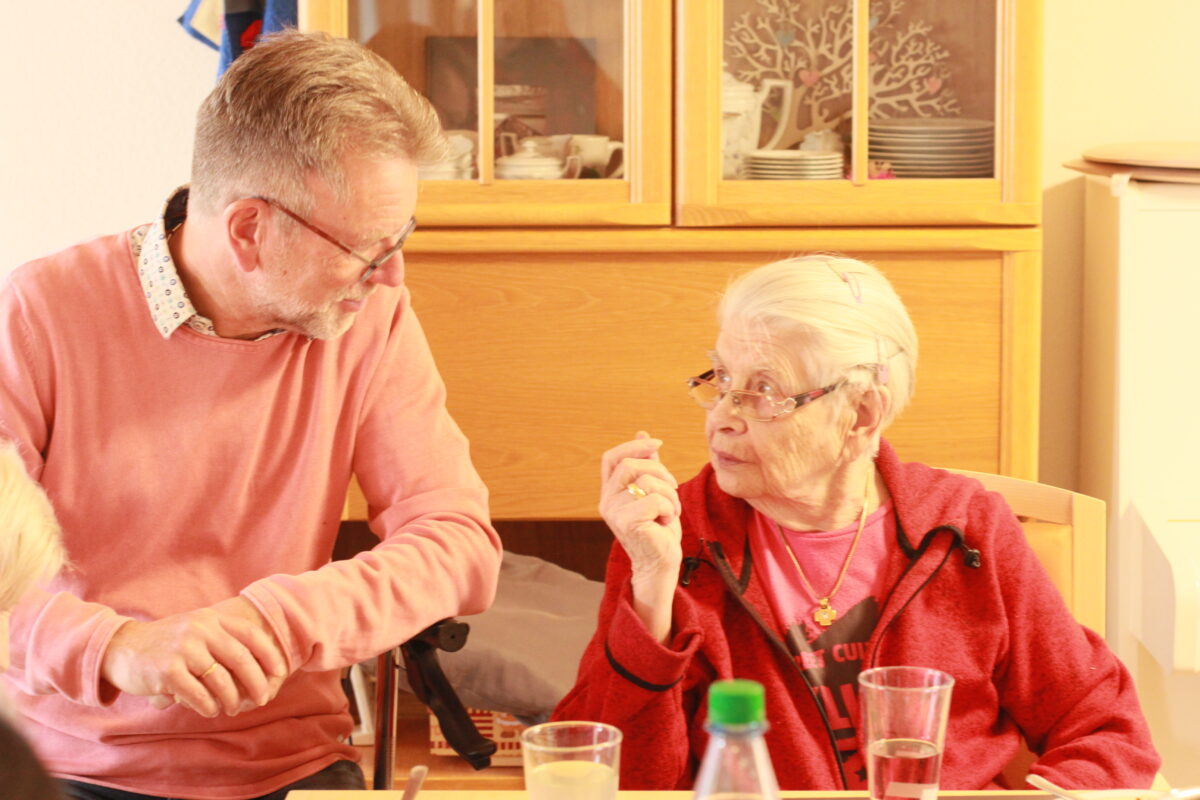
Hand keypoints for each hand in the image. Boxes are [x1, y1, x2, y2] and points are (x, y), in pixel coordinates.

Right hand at [103, 597, 287, 717]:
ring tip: (231, 708)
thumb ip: (222, 639)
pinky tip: (211, 710)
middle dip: (257, 682)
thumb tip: (260, 664)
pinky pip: (199, 694)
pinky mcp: (167, 671)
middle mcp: (200, 630)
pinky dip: (209, 706)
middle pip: (241, 659)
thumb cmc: (167, 644)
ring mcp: (183, 649)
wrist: (121, 648)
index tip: (279, 672)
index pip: (250, 634)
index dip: (269, 654)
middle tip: (262, 698)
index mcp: (211, 619)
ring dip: (231, 699)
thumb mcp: (196, 630)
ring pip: (222, 680)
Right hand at [600, 431, 682, 578]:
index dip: (633, 446)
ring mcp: (615, 512)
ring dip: (669, 494)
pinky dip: (669, 508)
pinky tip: (666, 521)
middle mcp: (607, 501)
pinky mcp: (628, 522)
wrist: (660, 563)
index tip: (657, 443)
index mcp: (610, 492)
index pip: (611, 458)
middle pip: (630, 464)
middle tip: (673, 487)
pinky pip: (655, 499)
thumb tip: (644, 434)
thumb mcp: (654, 491)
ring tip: (670, 511)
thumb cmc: (658, 529)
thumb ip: (648, 466)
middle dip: (660, 471)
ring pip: (647, 481)